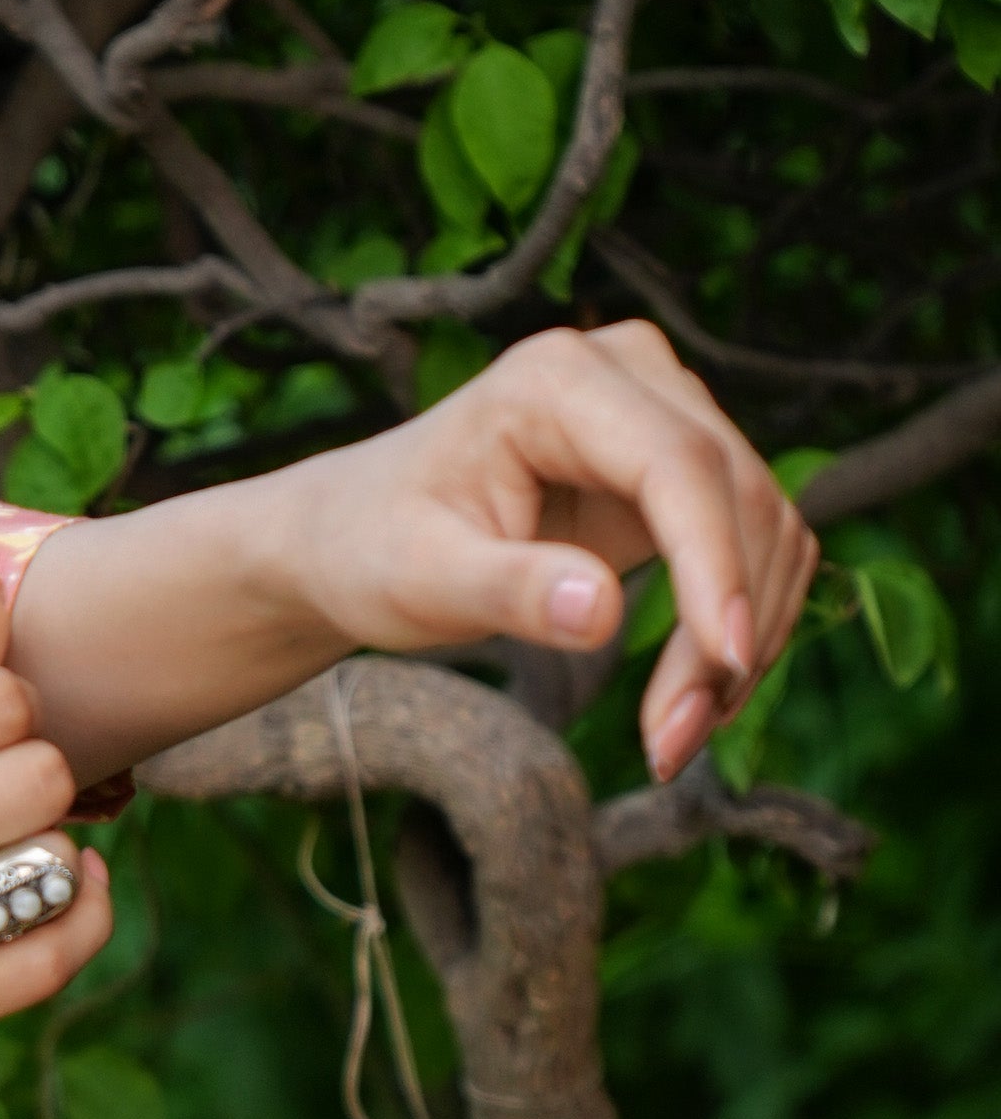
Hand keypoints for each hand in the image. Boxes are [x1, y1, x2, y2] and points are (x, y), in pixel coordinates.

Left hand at [287, 320, 812, 781]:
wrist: (354, 535)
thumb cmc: (372, 547)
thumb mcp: (419, 579)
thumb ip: (508, 590)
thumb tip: (600, 612)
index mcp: (557, 379)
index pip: (678, 466)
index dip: (715, 565)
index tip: (725, 662)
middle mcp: (631, 372)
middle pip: (736, 498)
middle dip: (726, 629)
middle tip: (673, 745)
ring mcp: (667, 412)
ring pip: (764, 527)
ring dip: (743, 641)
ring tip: (673, 740)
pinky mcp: (683, 466)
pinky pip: (753, 546)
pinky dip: (741, 626)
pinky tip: (692, 700)